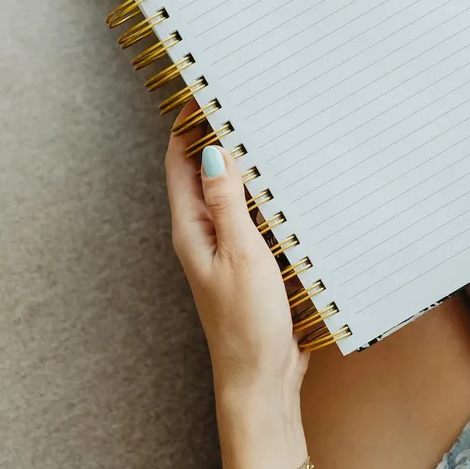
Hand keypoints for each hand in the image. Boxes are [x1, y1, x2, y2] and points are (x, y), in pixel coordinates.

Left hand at [164, 105, 307, 395]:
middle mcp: (204, 235)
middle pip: (204, 173)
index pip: (181, 163)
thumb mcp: (241, 254)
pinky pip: (255, 217)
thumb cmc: (247, 323)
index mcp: (191, 229)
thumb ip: (228, 203)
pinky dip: (266, 196)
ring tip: (267, 131)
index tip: (204, 90)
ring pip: (232, 193)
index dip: (188, 125)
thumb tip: (214, 153)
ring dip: (245, 166)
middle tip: (242, 100)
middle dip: (218, 137)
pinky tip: (289, 185)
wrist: (263, 378)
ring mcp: (228, 249)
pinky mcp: (252, 263)